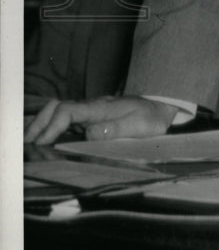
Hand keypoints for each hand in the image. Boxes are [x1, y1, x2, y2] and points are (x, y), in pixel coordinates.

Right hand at [23, 96, 178, 145]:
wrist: (162, 107)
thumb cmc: (151, 118)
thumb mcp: (139, 126)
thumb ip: (115, 129)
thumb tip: (89, 133)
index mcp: (101, 108)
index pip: (69, 111)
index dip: (53, 126)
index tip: (43, 143)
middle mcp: (92, 106)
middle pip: (57, 107)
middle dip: (39, 123)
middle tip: (26, 143)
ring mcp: (90, 110)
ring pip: (59, 111)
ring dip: (42, 124)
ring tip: (30, 142)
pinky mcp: (92, 116)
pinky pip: (66, 118)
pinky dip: (51, 126)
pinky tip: (46, 139)